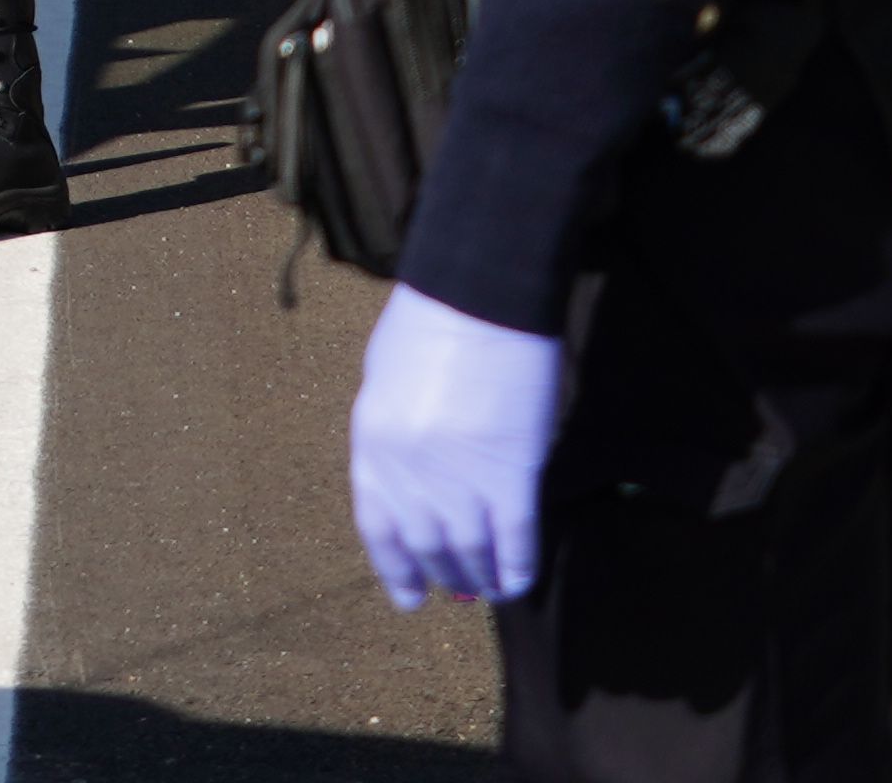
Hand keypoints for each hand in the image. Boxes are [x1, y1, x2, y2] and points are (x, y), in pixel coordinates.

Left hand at [348, 287, 565, 609]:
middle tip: (456, 591)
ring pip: (470, 551)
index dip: (395, 567)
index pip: (378, 527)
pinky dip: (518, 566)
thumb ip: (391, 434)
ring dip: (479, 577)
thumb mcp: (385, 381)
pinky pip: (515, 540)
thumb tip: (409, 476)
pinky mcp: (511, 474)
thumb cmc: (428, 323)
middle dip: (442, 574)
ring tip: (488, 589)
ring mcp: (460, 479)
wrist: (479, 296)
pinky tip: (519, 580)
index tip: (409, 596)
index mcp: (372, 446)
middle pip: (426, 545)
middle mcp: (409, 474)